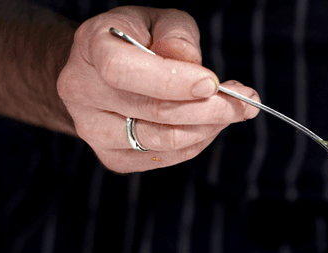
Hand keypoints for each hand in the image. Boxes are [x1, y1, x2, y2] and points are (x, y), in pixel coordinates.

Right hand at [57, 6, 258, 172]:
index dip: (171, 80)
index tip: (212, 83)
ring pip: (163, 141)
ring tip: (233, 110)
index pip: (123, 70)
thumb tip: (191, 64)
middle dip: (210, 108)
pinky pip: (164, 158)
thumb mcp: (158, 20)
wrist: (100, 70)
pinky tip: (209, 124)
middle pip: (153, 111)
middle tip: (245, 101)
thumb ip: (176, 35)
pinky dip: (196, 142)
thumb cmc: (137, 39)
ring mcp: (91, 129)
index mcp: (91, 45)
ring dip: (209, 127)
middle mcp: (82, 90)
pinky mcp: (110, 156)